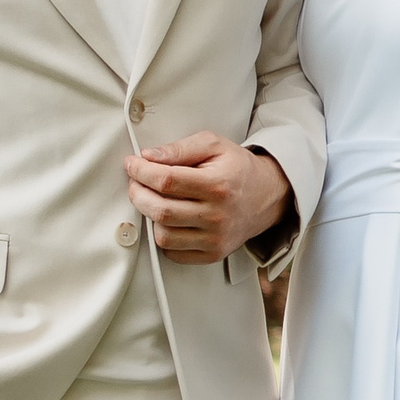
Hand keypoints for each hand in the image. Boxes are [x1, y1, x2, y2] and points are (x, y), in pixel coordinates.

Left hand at [125, 133, 292, 263]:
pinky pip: (173, 252)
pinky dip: (163, 236)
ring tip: (153, 200)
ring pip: (163, 235)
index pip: (167, 180)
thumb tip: (148, 156)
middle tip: (136, 182)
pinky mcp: (212, 254)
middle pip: (160, 210)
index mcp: (218, 184)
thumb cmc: (237, 169)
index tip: (133, 164)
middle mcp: (217, 214)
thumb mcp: (214, 145)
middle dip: (138, 194)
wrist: (266, 196)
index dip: (141, 171)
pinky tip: (168, 220)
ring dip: (149, 216)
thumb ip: (181, 148)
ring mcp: (215, 238)